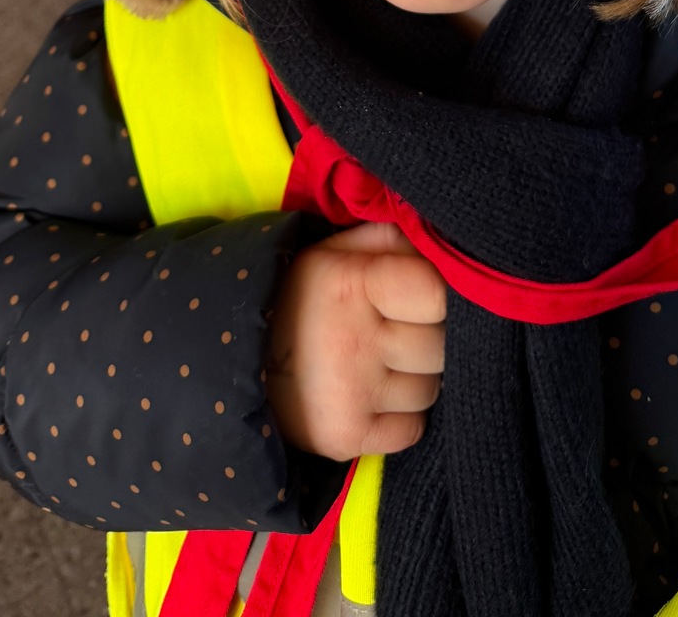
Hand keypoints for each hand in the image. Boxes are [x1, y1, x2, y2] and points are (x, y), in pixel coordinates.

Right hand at [267, 222, 446, 459]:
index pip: (435, 290)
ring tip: (382, 364)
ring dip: (416, 378)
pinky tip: (374, 397)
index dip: (438, 292)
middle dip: (429, 337)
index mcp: (351, 283)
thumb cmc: (300, 298)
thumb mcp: (334, 251)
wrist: (237, 362)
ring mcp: (350, 395)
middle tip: (399, 331)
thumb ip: (390, 238)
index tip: (421, 296)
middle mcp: (352, 340)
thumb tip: (439, 245)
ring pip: (431, 389)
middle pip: (440, 345)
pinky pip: (413, 429)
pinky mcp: (346, 438)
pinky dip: (402, 417)